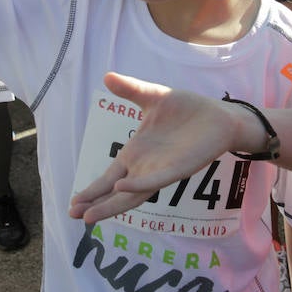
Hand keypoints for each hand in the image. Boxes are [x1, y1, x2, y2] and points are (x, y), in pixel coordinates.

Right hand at [69, 73, 246, 222]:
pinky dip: (138, 185)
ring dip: (111, 204)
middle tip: (72, 215)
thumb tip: (107, 76)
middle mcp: (145, 168)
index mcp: (136, 154)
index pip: (109, 177)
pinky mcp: (178, 170)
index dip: (92, 189)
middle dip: (96, 204)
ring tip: (89, 215)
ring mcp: (161, 171)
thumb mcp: (152, 97)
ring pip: (131, 195)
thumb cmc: (185, 109)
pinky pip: (155, 181)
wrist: (218, 116)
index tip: (73, 202)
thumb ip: (130, 89)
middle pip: (115, 192)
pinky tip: (121, 186)